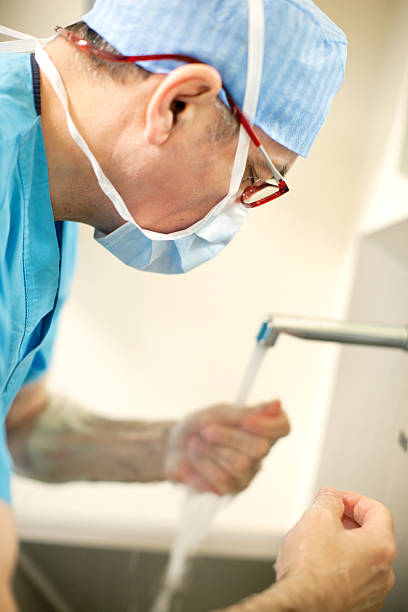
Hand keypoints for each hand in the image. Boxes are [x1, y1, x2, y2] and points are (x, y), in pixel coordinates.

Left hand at [164, 400, 289, 494]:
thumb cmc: (199, 426)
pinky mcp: (232, 490)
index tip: (245, 421)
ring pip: (240, 465)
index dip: (267, 426)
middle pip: (260, 448)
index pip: (283, 427)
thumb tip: (277, 403)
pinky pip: (223, 482)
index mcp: (261, 427)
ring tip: (196, 445)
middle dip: (228, 437)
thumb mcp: (218, 413)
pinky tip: (195, 461)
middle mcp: (260, 451)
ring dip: (210, 452)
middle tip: (207, 431)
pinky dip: (203, 467)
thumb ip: (246, 412)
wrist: (173, 446)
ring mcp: (248, 472)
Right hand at [274, 487, 396, 611]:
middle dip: (345, 522)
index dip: (353, 499)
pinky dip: (337, 568)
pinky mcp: (357, 607)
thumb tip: (331, 497)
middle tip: (324, 517)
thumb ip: (328, 500)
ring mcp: (371, 593)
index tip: (338, 498)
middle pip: (369, 535)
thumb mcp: (316, 517)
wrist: (299, 607)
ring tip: (315, 543)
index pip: (376, 510)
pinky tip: (316, 566)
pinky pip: (351, 579)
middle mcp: (383, 573)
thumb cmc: (310, 571)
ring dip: (340, 545)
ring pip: (359, 558)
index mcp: (380, 547)